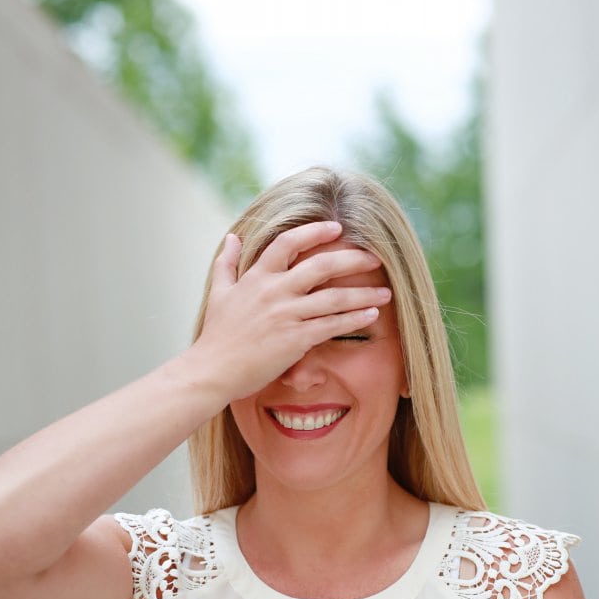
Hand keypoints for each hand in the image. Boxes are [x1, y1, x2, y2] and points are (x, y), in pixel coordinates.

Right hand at [187, 221, 391, 402]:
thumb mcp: (218, 293)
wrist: (212, 370)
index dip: (315, 232)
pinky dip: (354, 319)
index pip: (288, 243)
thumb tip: (232, 237)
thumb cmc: (216, 336)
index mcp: (257, 277)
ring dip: (364, 293)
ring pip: (334, 297)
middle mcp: (274, 291)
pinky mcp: (295, 339)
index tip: (337, 228)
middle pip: (321, 265)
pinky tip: (371, 316)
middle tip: (376, 258)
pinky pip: (332, 325)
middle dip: (353, 259)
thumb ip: (227, 263)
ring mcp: (286, 314)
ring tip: (386, 292)